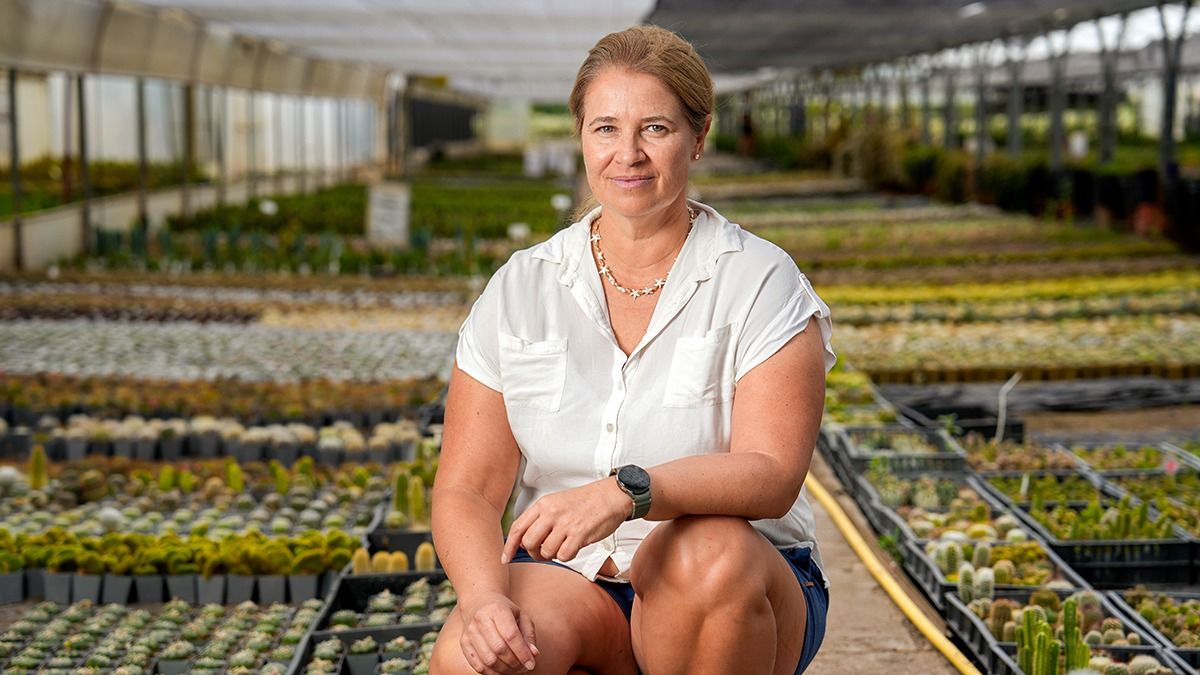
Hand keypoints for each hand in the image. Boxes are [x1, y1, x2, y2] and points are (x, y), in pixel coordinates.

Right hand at [460, 592, 538, 673]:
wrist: (478, 602)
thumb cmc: (504, 610)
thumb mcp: (520, 616)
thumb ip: (529, 634)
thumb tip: (533, 654)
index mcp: (497, 610)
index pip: (511, 636)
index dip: (522, 653)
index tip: (531, 664)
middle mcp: (481, 620)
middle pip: (499, 649)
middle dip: (514, 663)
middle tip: (524, 667)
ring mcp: (470, 632)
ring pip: (488, 660)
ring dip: (504, 670)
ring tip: (514, 669)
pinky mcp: (463, 643)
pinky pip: (477, 665)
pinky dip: (492, 673)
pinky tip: (501, 670)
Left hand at [502, 478, 630, 563]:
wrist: (611, 496)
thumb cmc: (585, 501)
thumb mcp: (557, 502)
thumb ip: (540, 518)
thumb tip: (525, 539)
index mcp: (543, 504)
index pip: (518, 528)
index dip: (509, 546)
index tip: (505, 558)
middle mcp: (551, 513)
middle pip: (529, 543)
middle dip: (533, 552)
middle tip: (543, 551)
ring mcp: (565, 524)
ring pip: (546, 551)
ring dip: (553, 554)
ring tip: (562, 546)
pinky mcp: (579, 534)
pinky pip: (564, 556)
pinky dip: (567, 556)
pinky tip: (574, 546)